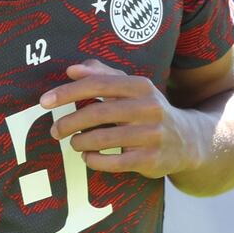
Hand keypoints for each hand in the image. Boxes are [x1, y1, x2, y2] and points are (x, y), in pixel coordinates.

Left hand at [40, 60, 200, 178]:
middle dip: (69, 122)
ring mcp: (151, 134)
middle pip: (97, 112)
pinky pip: (114, 162)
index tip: (44, 102)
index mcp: (141, 86)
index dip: (67, 92)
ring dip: (80, 142)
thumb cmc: (149, 110)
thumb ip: (103, 74)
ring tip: (73, 143)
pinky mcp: (151, 159)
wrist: (189, 140)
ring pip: (103, 139)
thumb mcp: (133, 88)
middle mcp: (148, 107)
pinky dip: (95, 160)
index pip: (97, 84)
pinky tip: (87, 157)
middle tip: (54, 130)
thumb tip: (72, 70)